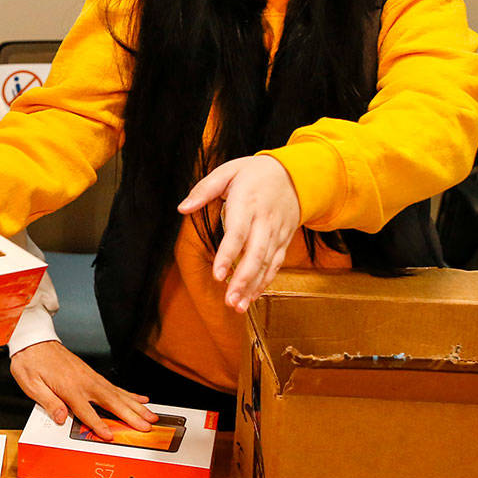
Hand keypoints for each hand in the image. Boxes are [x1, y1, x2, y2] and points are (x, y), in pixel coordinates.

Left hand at [10, 341, 155, 439]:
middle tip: (146, 426)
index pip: (86, 411)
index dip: (98, 424)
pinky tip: (140, 398)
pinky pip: (114, 386)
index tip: (110, 435)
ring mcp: (90, 377)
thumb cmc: (30, 362)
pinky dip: (129, 393)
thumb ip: (48, 401)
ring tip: (151, 415)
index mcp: (68, 387)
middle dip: (130, 415)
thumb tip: (61, 418)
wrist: (34, 340)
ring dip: (135, 406)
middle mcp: (84, 382)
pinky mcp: (92, 374)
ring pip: (117, 394)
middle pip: (111, 402)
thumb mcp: (31, 384)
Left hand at [178, 155, 299, 312]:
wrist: (295, 174)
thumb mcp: (227, 171)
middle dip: (243, 280)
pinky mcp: (284, 240)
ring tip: (238, 306)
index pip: (238, 233)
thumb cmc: (254, 173)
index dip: (227, 256)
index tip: (217, 276)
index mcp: (248, 203)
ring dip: (253, 286)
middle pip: (255, 254)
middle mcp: (265, 221)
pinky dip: (265, 281)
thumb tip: (182, 208)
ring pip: (266, 263)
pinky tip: (252, 297)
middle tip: (229, 301)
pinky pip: (275, 264)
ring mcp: (277, 233)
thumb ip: (204, 190)